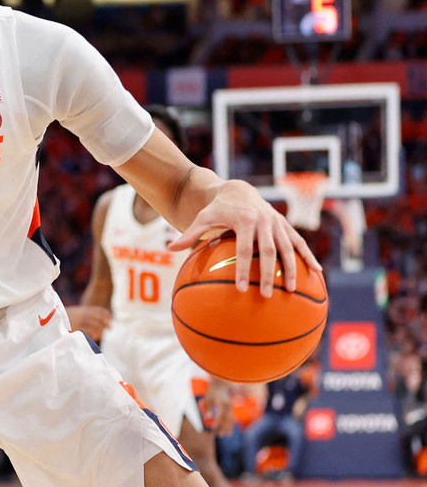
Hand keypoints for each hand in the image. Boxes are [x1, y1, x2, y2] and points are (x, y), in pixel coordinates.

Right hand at [65, 305, 111, 343]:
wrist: (53, 317)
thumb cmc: (64, 317)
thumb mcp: (75, 313)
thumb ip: (85, 315)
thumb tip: (97, 321)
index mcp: (84, 309)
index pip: (99, 310)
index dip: (107, 314)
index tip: (112, 319)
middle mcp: (84, 314)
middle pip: (100, 319)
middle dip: (106, 324)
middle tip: (110, 329)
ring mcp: (81, 320)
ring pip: (97, 326)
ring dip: (100, 331)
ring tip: (99, 335)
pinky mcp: (78, 327)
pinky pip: (89, 332)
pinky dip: (93, 335)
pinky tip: (92, 337)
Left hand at [168, 180, 321, 296]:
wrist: (240, 190)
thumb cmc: (218, 208)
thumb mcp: (202, 218)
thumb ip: (189, 234)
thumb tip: (169, 249)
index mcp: (245, 222)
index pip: (244, 249)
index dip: (242, 269)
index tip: (239, 289)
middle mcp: (265, 222)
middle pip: (269, 252)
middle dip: (267, 275)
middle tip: (265, 295)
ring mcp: (278, 224)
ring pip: (288, 249)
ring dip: (291, 270)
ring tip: (291, 291)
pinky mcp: (286, 226)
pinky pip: (299, 243)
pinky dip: (308, 256)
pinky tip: (317, 273)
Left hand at [203, 377, 234, 435]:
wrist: (221, 384)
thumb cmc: (212, 391)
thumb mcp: (208, 399)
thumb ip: (208, 409)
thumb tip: (207, 418)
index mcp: (222, 403)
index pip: (220, 415)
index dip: (217, 422)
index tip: (214, 428)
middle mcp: (228, 406)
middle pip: (227, 419)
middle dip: (224, 427)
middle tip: (220, 435)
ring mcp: (231, 407)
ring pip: (231, 419)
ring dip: (228, 427)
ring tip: (227, 435)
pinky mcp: (231, 408)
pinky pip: (231, 417)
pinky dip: (230, 423)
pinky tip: (228, 429)